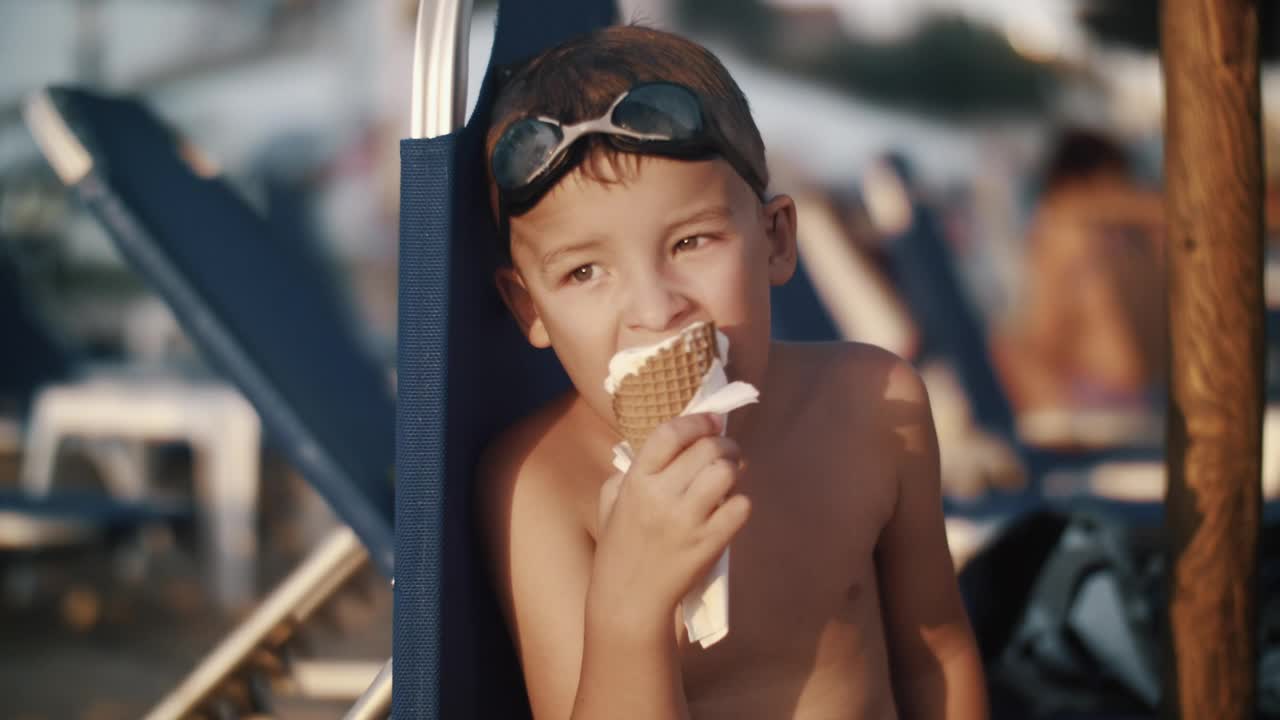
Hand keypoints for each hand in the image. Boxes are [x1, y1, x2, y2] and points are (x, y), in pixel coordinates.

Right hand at [589, 413, 750, 632]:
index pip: (669, 434)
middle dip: (724, 443)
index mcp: (636, 482)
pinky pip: (740, 507)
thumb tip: (670, 446)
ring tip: (731, 474)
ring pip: (726, 473)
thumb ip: (631, 470)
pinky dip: (741, 502)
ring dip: (735, 468)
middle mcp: (661, 497)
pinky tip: (732, 506)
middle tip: (727, 450)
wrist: (629, 599)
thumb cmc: (620, 547)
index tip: (711, 420)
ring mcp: (687, 521)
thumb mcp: (611, 502)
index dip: (696, 421)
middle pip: (706, 449)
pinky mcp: (710, 543)